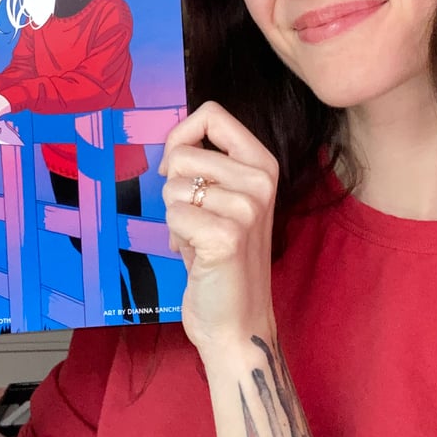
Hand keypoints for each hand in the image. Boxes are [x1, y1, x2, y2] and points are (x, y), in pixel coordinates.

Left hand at [159, 101, 278, 354]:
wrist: (238, 322)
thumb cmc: (222, 259)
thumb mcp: (226, 201)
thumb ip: (209, 167)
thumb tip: (173, 145)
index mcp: (263, 165)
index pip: (212, 114)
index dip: (181, 136)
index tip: (177, 167)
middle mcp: (261, 181)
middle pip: (184, 153)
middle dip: (173, 187)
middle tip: (193, 218)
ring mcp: (247, 208)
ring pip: (173, 187)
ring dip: (175, 216)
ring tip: (198, 239)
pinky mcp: (226, 236)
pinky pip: (173, 215)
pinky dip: (175, 237)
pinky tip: (196, 255)